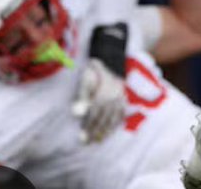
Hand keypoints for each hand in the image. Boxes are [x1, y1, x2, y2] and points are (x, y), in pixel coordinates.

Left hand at [72, 23, 127, 143]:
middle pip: (104, 118)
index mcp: (104, 93)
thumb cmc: (94, 69)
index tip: (81, 138)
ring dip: (106, 130)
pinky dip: (117, 122)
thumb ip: (82, 96)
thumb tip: (76, 114)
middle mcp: (114, 97)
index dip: (88, 127)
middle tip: (88, 143)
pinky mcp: (123, 96)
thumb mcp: (85, 79)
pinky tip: (112, 129)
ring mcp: (120, 97)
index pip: (95, 114)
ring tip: (99, 139)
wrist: (110, 57)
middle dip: (96, 131)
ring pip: (114, 117)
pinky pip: (122, 112)